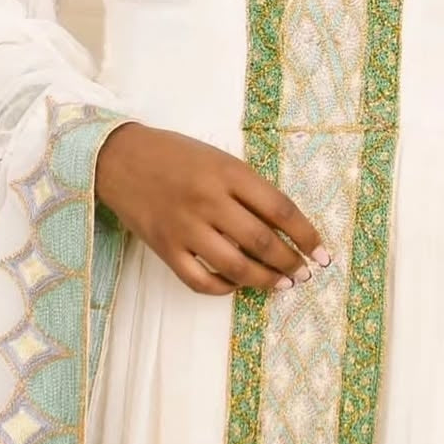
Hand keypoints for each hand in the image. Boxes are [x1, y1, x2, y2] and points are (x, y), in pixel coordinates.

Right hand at [94, 123, 329, 295]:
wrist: (121, 158)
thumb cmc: (177, 154)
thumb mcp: (218, 158)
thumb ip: (247, 188)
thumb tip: (283, 226)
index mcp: (229, 172)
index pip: (280, 208)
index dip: (306, 234)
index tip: (321, 252)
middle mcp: (209, 200)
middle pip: (262, 241)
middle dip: (290, 263)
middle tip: (304, 274)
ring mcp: (185, 227)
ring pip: (235, 266)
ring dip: (264, 280)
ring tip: (281, 284)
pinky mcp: (165, 248)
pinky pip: (200, 280)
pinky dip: (223, 288)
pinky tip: (235, 284)